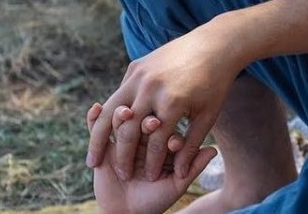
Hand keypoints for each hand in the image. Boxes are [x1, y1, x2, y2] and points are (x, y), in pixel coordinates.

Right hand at [86, 19, 242, 181]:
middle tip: (121, 176)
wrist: (213, 45)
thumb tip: (181, 173)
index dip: (151, 165)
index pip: (155, 143)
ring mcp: (141, 74)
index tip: (148, 180)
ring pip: (112, 111)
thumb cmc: (215, 84)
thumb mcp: (208, 116)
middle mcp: (152, 88)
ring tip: (92, 161)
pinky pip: (119, 93)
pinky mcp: (136, 65)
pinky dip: (109, 113)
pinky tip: (104, 131)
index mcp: (172, 103)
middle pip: (128, 130)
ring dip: (98, 137)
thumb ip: (192, 145)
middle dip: (122, 157)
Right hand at [87, 103, 216, 213]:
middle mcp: (141, 131)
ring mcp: (122, 134)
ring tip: (126, 114)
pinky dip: (94, 117)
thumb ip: (192, 167)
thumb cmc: (155, 199)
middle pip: (142, 116)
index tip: (174, 143)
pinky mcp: (103, 142)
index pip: (166, 126)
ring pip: (120, 118)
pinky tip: (95, 108)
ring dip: (121, 113)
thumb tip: (213, 151)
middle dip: (146, 120)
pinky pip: (96, 126)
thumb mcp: (177, 184)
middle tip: (153, 124)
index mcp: (161, 135)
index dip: (170, 133)